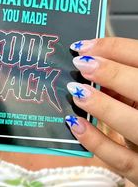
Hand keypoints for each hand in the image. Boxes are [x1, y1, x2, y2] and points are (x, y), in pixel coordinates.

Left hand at [66, 37, 137, 185]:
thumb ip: (124, 80)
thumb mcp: (137, 92)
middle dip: (111, 73)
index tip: (84, 47)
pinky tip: (75, 123)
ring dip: (102, 105)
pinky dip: (95, 141)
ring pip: (134, 124)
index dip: (114, 48)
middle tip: (81, 64)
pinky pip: (120, 159)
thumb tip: (92, 65)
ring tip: (77, 92)